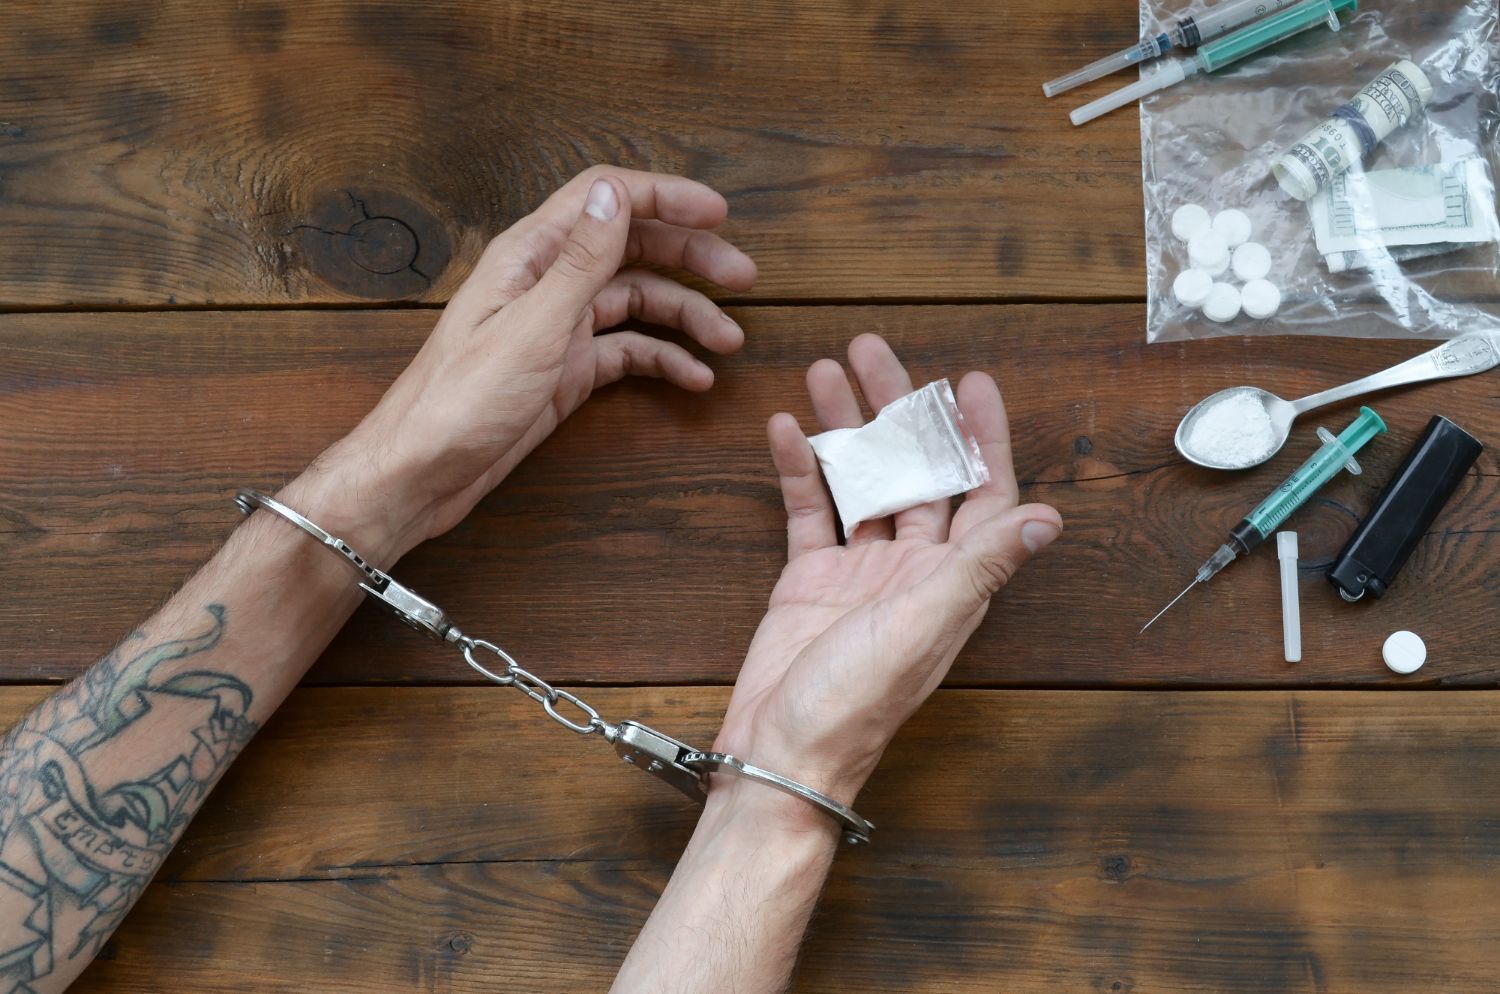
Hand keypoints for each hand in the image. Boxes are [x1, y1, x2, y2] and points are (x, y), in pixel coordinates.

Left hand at [295, 166, 756, 559]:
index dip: (665, 198)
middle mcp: (546, 283)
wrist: (420, 473)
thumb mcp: (532, 327)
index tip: (718, 214)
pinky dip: (662, 359)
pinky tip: (694, 378)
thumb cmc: (458, 402)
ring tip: (730, 340)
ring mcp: (557, 327)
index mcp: (531, 256)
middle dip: (691, 258)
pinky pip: (625, 351)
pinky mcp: (563, 370)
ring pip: (635, 303)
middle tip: (744, 276)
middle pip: (631, 248)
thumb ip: (579, 262)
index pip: (606, 199)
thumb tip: (614, 195)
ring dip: (686, 316)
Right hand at [712, 334, 1061, 817]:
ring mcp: (858, 573)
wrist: (781, 754)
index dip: (980, 437)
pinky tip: (786, 429)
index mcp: (952, 580)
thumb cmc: (856, 704)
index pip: (980, 492)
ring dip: (846, 428)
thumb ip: (980, 567)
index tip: (971, 382)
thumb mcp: (924, 626)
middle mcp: (912, 570)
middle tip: (873, 352)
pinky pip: (809, 512)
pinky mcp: (808, 580)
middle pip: (915, 472)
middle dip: (898, 410)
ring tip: (825, 370)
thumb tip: (1049, 517)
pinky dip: (799, 470)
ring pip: (861, 482)